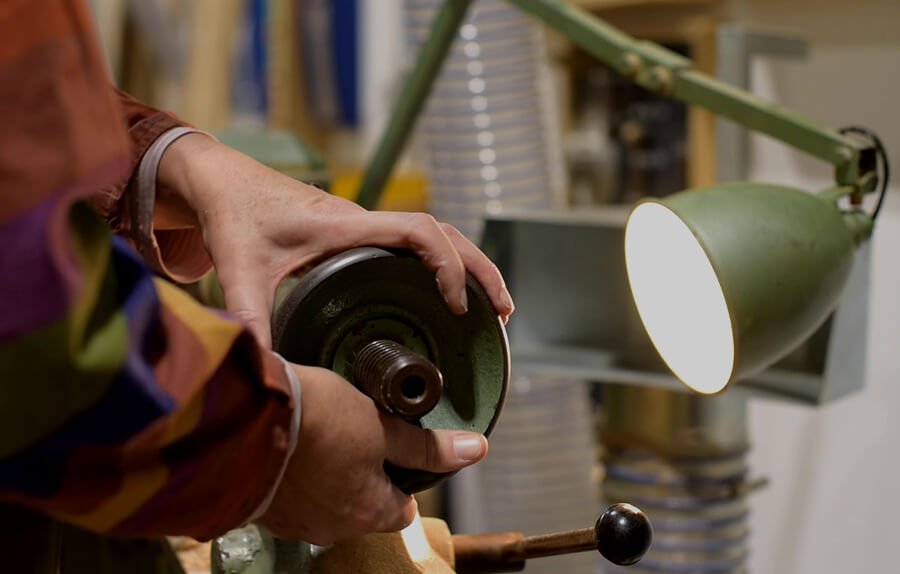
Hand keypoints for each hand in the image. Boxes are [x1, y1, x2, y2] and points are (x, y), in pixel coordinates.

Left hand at [157, 135, 514, 347]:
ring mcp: (365, 230)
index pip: (418, 231)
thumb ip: (248, 314)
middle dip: (480, 268)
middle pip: (444, 233)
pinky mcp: (360, 239)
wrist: (222, 181)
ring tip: (493, 309)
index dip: (447, 263)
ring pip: (436, 238)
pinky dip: (444, 267)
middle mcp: (364, 225)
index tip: (456, 302)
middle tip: (503, 311)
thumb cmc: (234, 214)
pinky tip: (450, 298)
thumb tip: (263, 369)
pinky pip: (416, 247)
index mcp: (346, 227)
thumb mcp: (239, 267)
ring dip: (469, 266)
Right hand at [257, 365, 487, 543]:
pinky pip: (290, 492)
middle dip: (363, 471)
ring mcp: (293, 520)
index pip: (403, 509)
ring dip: (328, 470)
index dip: (404, 477)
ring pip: (326, 498)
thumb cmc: (314, 419)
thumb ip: (424, 446)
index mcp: (368, 512)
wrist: (240, 417)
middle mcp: (332, 527)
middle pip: (364, 504)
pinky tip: (293, 441)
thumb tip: (474, 450)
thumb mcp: (380, 424)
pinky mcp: (262, 506)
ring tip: (321, 430)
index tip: (395, 448)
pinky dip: (295, 471)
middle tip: (356, 431)